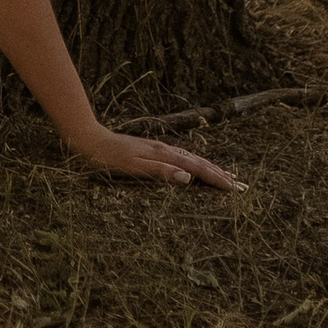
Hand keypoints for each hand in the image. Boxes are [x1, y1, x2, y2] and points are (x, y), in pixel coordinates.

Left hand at [73, 124, 240, 189]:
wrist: (87, 138)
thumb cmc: (107, 157)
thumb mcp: (133, 167)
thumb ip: (161, 171)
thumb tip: (188, 177)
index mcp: (164, 155)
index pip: (196, 169)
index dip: (216, 179)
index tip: (234, 189)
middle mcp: (164, 150)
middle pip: (198, 162)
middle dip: (220, 173)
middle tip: (240, 185)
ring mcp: (158, 148)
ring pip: (191, 158)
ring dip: (209, 167)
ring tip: (225, 175)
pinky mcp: (150, 150)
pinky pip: (180, 157)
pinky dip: (194, 163)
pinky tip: (193, 166)